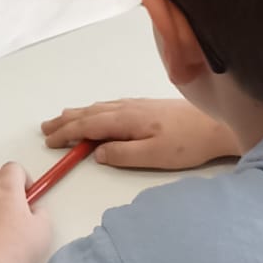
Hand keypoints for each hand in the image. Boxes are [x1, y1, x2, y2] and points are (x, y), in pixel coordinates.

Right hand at [41, 99, 240, 170]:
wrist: (217, 125)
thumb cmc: (187, 143)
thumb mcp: (154, 156)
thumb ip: (123, 154)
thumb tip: (97, 152)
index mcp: (126, 120)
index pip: (87, 126)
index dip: (66, 133)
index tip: (49, 141)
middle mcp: (127, 108)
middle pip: (89, 113)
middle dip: (65, 121)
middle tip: (45, 128)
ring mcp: (136, 105)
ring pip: (99, 108)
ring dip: (77, 114)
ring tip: (61, 118)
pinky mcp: (146, 107)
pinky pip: (109, 106)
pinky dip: (93, 110)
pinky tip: (95, 113)